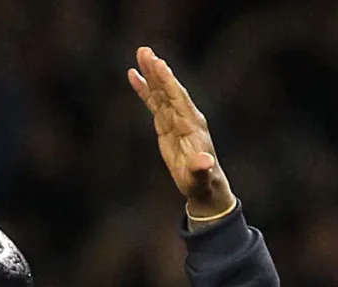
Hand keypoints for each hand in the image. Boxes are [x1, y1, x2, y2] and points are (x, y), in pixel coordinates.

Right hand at [128, 47, 234, 220]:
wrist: (202, 185)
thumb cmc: (201, 181)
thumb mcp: (200, 176)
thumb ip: (200, 168)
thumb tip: (204, 162)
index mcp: (192, 124)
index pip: (178, 98)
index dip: (168, 81)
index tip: (159, 64)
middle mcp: (184, 116)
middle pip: (169, 89)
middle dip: (157, 71)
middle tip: (145, 52)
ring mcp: (175, 119)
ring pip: (160, 92)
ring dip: (150, 73)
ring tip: (140, 54)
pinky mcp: (166, 124)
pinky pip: (153, 102)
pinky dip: (144, 89)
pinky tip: (133, 75)